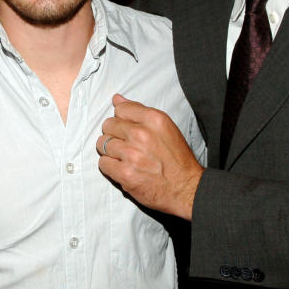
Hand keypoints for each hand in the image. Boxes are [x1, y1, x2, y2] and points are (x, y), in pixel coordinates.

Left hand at [97, 94, 203, 220]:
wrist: (186, 189)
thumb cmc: (176, 159)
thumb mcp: (165, 128)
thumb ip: (139, 112)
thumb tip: (117, 99)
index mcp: (154, 119)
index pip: (120, 108)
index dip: (122, 119)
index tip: (128, 129)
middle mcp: (141, 134)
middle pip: (108, 125)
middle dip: (114, 134)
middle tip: (126, 145)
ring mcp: (132, 154)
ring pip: (102, 144)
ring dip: (110, 151)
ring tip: (123, 157)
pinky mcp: (125, 173)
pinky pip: (103, 163)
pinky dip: (110, 167)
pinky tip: (122, 168)